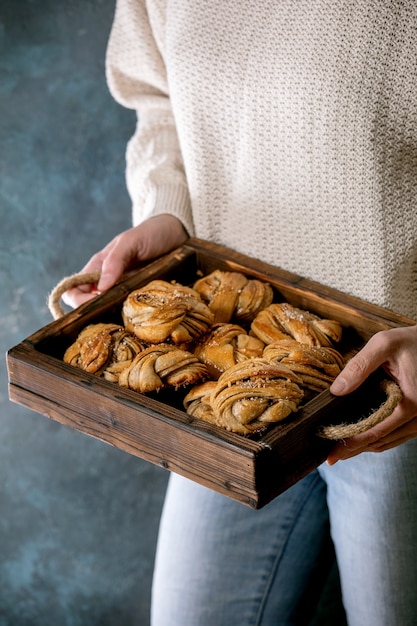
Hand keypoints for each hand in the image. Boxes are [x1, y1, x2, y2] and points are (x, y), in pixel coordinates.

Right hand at [62, 214, 187, 307]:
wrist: (176, 233)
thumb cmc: (151, 233)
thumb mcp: (131, 242)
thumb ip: (115, 261)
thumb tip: (101, 287)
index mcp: (97, 268)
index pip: (73, 290)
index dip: (78, 301)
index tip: (97, 304)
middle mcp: (107, 282)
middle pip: (87, 307)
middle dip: (95, 313)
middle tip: (113, 312)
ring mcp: (123, 291)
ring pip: (108, 312)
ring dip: (114, 316)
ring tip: (127, 315)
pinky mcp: (139, 297)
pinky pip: (129, 312)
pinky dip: (131, 317)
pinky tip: (140, 316)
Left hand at [327, 324, 416, 463]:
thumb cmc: (411, 341)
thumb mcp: (383, 344)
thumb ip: (359, 366)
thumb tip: (336, 390)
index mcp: (411, 402)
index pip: (377, 431)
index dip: (352, 442)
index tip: (332, 450)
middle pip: (383, 441)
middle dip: (356, 449)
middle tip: (331, 456)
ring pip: (391, 442)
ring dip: (367, 447)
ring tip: (341, 450)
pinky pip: (398, 435)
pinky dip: (379, 439)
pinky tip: (360, 438)